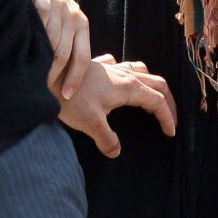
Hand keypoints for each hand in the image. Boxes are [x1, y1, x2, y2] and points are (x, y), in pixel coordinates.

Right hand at [28, 0, 90, 99]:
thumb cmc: (48, 1)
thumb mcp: (62, 19)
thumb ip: (64, 41)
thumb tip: (61, 76)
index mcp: (81, 24)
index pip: (83, 58)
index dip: (75, 79)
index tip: (68, 96)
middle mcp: (73, 15)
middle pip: (66, 53)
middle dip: (56, 75)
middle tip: (44, 92)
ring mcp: (59, 5)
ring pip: (53, 40)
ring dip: (43, 61)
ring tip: (32, 77)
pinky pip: (42, 20)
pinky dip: (34, 37)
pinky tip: (24, 49)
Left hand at [58, 54, 176, 157]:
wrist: (48, 75)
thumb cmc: (70, 99)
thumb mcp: (91, 124)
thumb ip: (107, 139)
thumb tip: (115, 151)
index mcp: (129, 88)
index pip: (158, 101)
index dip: (167, 117)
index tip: (170, 133)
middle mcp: (124, 74)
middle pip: (157, 83)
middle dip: (167, 101)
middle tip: (169, 118)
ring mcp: (112, 67)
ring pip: (141, 72)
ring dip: (151, 85)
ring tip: (151, 99)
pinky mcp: (99, 66)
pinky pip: (122, 66)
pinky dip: (130, 74)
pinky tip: (121, 80)